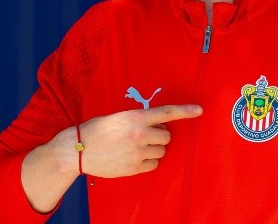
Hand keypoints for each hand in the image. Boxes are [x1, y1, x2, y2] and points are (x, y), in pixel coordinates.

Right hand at [78, 104, 201, 177]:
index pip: (167, 113)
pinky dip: (148, 162)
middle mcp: (140, 134)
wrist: (79, 149)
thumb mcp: (120, 117)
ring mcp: (138, 152)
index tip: (199, 110)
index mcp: (136, 117)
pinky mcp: (134, 167)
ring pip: (161, 151)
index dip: (185, 111)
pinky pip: (154, 165)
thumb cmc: (98, 130)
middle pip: (166, 137)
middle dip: (159, 136)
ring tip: (137, 147)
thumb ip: (139, 119)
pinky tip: (135, 158)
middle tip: (144, 136)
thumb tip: (158, 124)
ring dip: (154, 149)